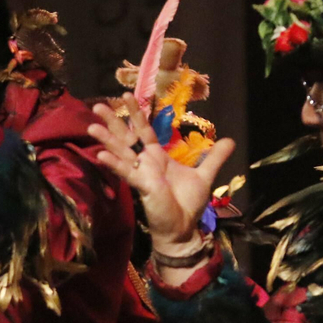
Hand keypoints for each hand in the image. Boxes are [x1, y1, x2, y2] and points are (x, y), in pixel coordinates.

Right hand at [88, 94, 236, 253]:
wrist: (183, 227)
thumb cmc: (187, 202)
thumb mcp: (205, 175)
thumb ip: (215, 157)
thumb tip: (230, 140)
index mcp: (157, 157)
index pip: (143, 130)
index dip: (136, 113)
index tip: (126, 95)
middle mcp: (144, 162)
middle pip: (125, 136)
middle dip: (113, 121)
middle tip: (97, 105)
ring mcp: (140, 173)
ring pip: (120, 152)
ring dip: (106, 139)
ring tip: (92, 127)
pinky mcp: (141, 186)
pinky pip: (125, 172)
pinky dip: (113, 163)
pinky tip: (100, 154)